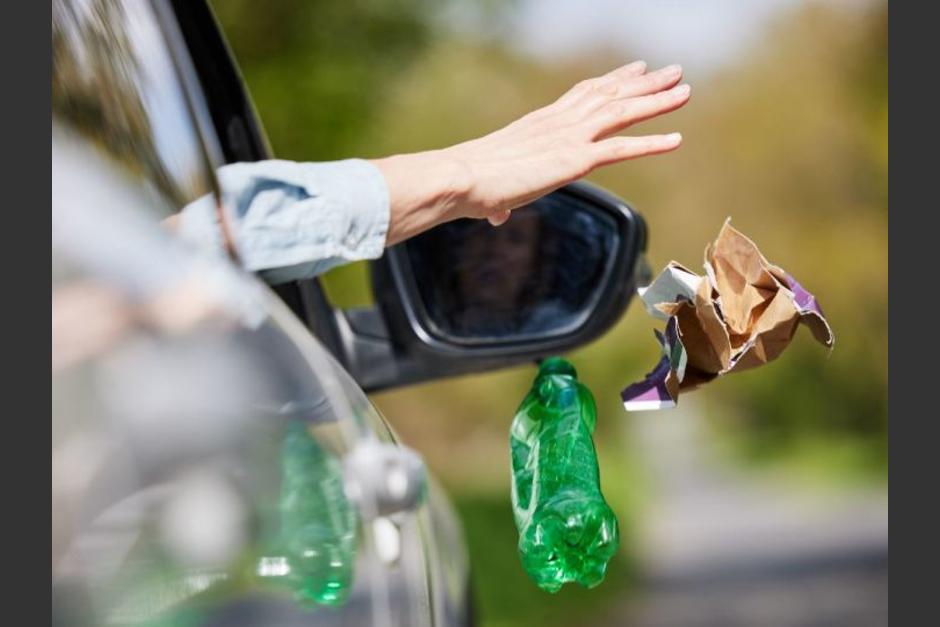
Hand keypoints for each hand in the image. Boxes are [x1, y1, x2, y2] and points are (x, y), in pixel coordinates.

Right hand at [373, 61, 689, 243]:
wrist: (461, 177)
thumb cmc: (468, 184)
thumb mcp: (491, 188)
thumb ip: (500, 200)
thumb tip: (494, 216)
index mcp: (541, 123)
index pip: (584, 93)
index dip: (613, 80)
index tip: (635, 70)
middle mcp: (559, 122)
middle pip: (610, 94)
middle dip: (644, 83)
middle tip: (672, 71)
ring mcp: (569, 138)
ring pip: (622, 112)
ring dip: (656, 101)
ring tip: (684, 90)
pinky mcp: (574, 159)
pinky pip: (621, 148)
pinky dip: (651, 143)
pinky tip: (676, 140)